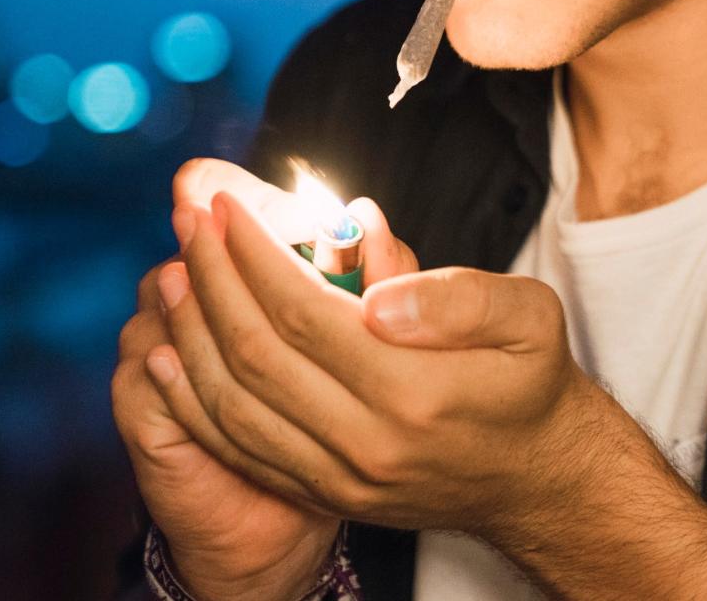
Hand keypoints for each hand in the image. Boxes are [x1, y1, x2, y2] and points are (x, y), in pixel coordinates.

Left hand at [145, 189, 631, 540]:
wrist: (535, 473)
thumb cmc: (530, 380)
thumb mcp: (530, 316)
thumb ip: (459, 298)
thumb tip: (376, 292)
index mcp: (419, 392)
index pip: (307, 313)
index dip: (257, 256)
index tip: (229, 209)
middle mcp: (370, 445)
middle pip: (258, 356)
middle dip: (213, 281)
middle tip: (190, 225)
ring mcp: (344, 480)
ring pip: (235, 406)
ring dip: (192, 336)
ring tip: (173, 276)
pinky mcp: (329, 497)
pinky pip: (242, 450)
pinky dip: (194, 403)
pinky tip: (171, 357)